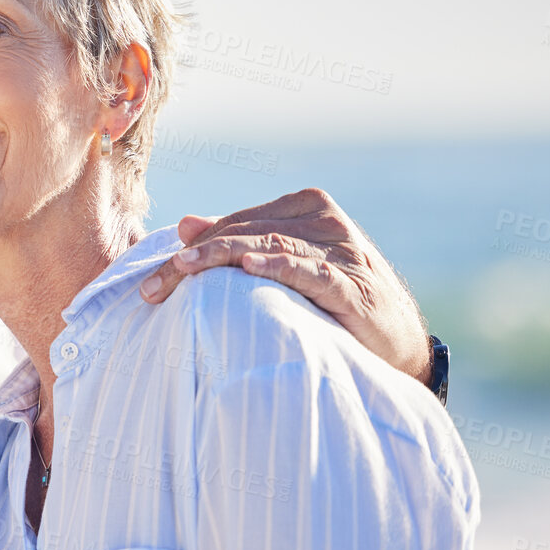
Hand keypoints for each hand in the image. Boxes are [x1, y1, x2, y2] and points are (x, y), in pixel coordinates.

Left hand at [138, 188, 431, 382]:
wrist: (397, 343)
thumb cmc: (334, 300)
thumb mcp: (284, 266)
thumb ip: (239, 241)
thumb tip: (184, 223)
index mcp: (304, 207)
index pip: (235, 222)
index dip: (193, 247)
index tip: (152, 279)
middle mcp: (324, 220)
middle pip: (244, 232)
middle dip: (193, 259)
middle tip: (152, 287)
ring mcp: (341, 250)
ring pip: (267, 246)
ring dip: (219, 258)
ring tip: (182, 268)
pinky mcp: (353, 285)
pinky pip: (309, 271)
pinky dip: (277, 267)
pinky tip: (249, 267)